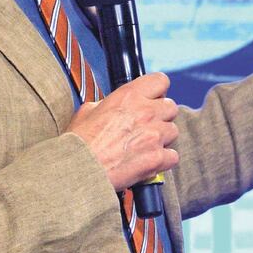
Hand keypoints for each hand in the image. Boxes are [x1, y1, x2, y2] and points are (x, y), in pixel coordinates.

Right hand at [66, 73, 179, 191]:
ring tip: (145, 145)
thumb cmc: (79, 142)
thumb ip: (109, 103)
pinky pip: (173, 156)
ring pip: (173, 131)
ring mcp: (154, 135)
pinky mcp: (157, 158)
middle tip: (147, 125)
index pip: (161, 81)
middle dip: (161, 115)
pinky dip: (164, 160)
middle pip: (171, 107)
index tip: (153, 98)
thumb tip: (114, 106)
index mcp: (129, 96)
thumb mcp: (89, 110)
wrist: (79, 170)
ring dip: (162, 138)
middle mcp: (145, 112)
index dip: (158, 90)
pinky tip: (149, 161)